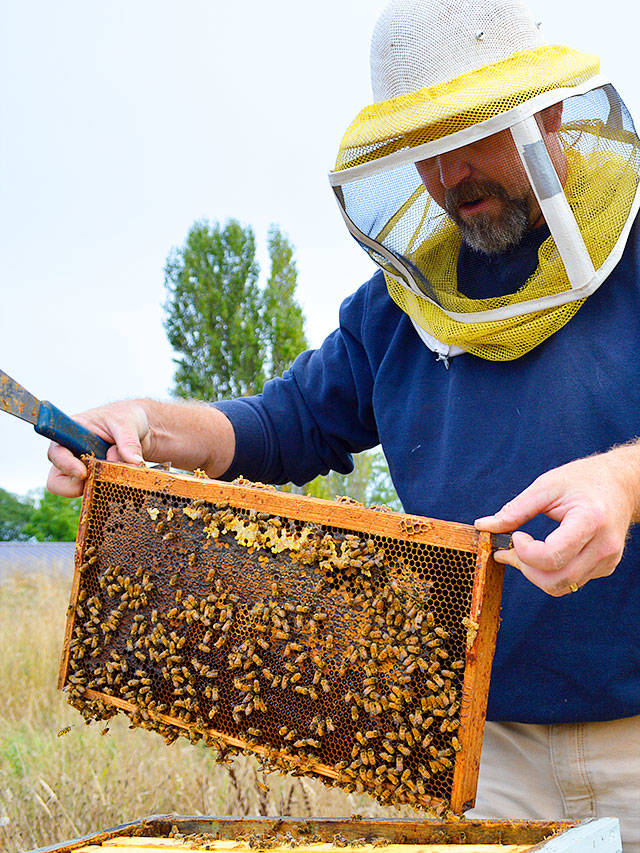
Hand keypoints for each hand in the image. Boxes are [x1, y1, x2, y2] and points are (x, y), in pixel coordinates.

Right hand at [47, 401, 150, 496]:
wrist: (140, 427)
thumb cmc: (126, 417)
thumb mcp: (128, 424)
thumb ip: (129, 442)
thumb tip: (134, 462)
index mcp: (71, 433)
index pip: (57, 452)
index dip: (65, 464)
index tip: (82, 473)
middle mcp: (71, 454)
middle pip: (58, 480)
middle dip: (78, 484)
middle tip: (102, 477)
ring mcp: (82, 469)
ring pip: (77, 489)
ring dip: (99, 485)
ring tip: (119, 469)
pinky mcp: (96, 480)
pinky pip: (96, 493)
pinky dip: (110, 489)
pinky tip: (124, 476)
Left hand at [474, 445, 639, 595]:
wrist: (621, 484)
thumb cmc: (582, 480)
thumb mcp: (546, 486)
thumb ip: (515, 509)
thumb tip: (484, 526)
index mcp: (591, 521)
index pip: (552, 557)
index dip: (525, 552)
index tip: (515, 535)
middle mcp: (604, 546)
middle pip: (556, 580)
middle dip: (525, 569)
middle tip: (508, 549)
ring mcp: (608, 560)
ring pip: (562, 586)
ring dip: (534, 574)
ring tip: (519, 551)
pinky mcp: (605, 567)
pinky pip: (571, 581)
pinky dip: (549, 572)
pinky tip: (540, 553)